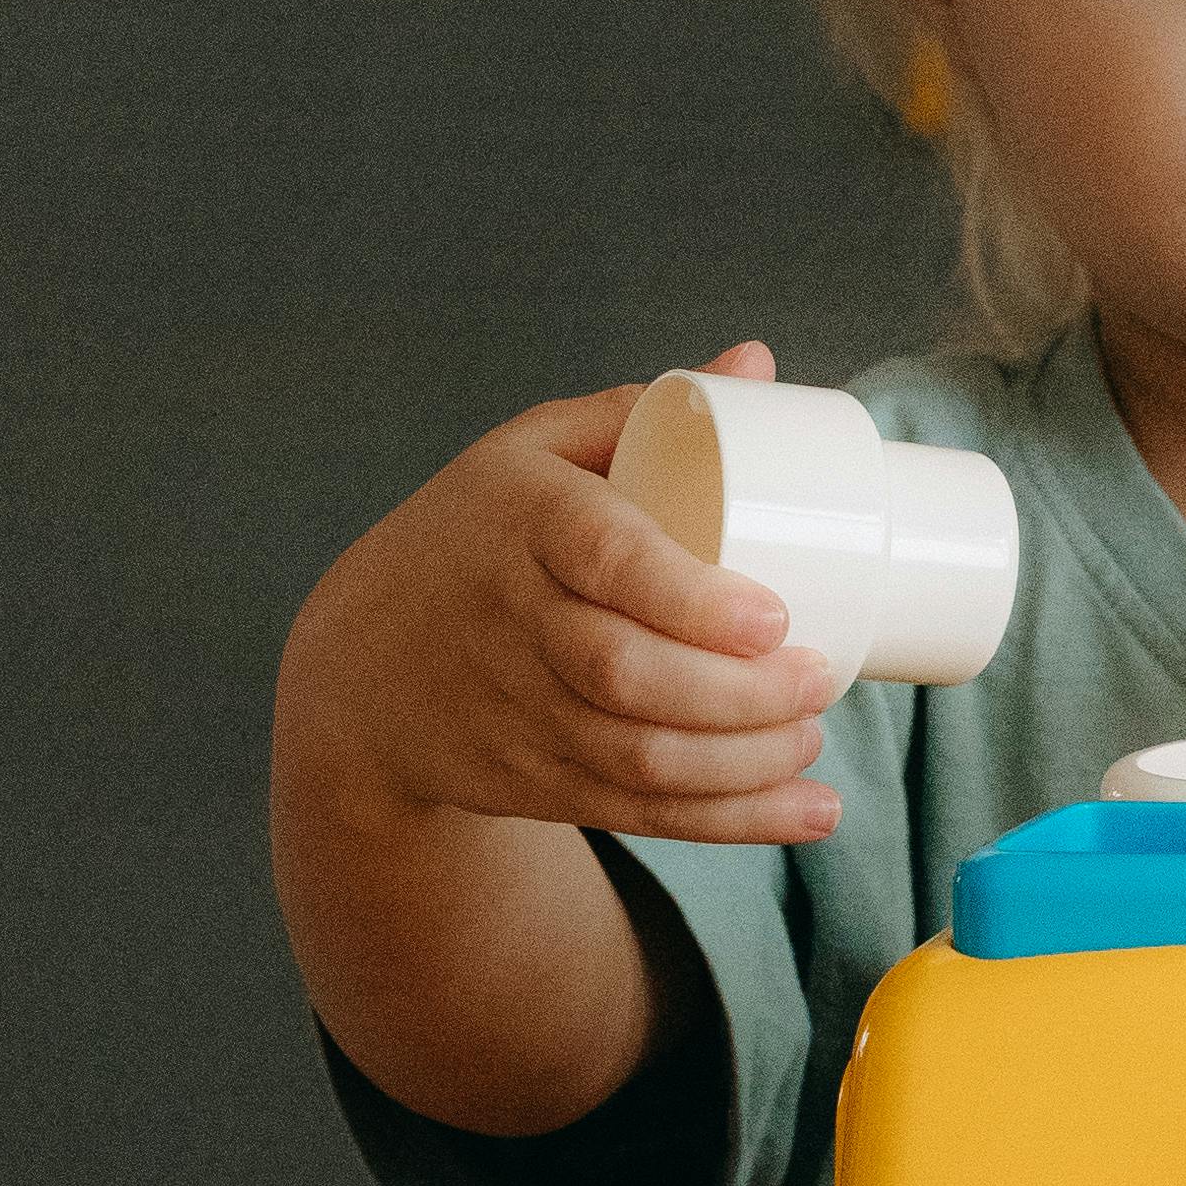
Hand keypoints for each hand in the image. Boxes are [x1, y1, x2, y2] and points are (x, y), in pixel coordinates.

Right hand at [283, 339, 845, 849]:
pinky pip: (638, 812)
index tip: (773, 615)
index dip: (692, 599)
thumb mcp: (535, 452)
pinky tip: (811, 809)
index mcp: (524, 520)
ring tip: (812, 736)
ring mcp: (521, 712)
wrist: (367, 663)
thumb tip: (759, 363)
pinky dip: (732, 822)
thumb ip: (643, 411)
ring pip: (637, 756)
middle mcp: (514, 621)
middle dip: (736, 694)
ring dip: (743, 764)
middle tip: (817, 679)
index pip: (606, 560)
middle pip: (626, 674)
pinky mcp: (536, 782)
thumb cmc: (482, 532)